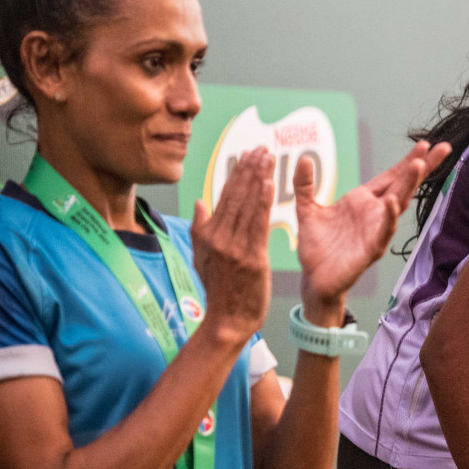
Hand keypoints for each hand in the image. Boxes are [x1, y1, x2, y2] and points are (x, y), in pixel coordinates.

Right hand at [191, 147, 273, 344]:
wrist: (227, 321)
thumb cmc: (219, 291)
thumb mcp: (201, 258)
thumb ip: (200, 229)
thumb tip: (200, 202)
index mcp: (208, 235)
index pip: (224, 196)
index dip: (237, 174)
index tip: (248, 155)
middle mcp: (219, 237)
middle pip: (236, 196)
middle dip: (249, 169)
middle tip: (262, 147)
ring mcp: (234, 247)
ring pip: (247, 205)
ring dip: (258, 178)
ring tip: (268, 157)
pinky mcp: (251, 258)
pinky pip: (257, 224)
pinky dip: (262, 202)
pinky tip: (269, 184)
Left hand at [294, 140, 450, 318]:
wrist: (314, 279)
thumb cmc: (317, 246)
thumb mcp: (307, 209)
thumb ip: (305, 184)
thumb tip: (305, 158)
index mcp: (363, 200)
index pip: (390, 176)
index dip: (407, 161)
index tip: (425, 144)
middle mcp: (375, 213)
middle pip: (403, 185)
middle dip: (422, 167)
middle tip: (441, 148)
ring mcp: (376, 230)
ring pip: (398, 204)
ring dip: (408, 185)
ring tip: (418, 166)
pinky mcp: (371, 250)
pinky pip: (383, 231)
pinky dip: (389, 217)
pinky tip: (393, 202)